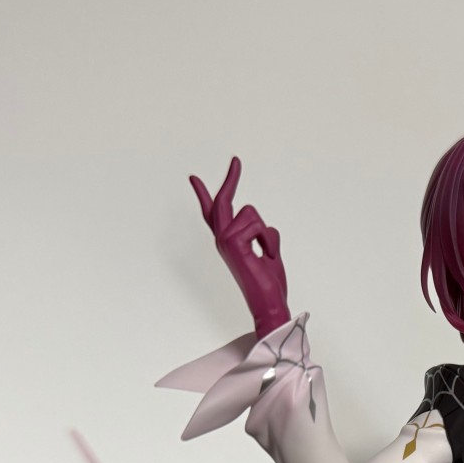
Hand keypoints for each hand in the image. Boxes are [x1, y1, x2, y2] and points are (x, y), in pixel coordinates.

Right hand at [189, 156, 290, 336]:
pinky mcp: (233, 243)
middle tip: (236, 160)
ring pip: (251, 212)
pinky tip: (265, 257)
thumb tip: (264, 227)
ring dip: (266, 233)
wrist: (268, 303)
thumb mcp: (268, 252)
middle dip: (231, 179)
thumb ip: (262, 235)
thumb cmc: (269, 282)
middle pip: (222, 202)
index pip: (212, 213)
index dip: (204, 194)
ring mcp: (225, 240)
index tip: (194, 178)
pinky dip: (269, 240)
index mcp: (229, 241)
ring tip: (267, 254)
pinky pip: (258, 224)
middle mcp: (222, 239)